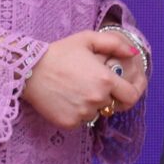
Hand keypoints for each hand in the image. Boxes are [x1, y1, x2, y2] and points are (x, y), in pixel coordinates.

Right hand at [24, 30, 147, 130]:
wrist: (29, 70)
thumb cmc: (59, 52)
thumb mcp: (87, 39)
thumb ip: (114, 44)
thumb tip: (134, 54)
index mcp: (105, 80)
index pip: (131, 96)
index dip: (133, 92)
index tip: (129, 89)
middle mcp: (97, 99)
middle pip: (113, 105)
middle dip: (108, 96)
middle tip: (95, 87)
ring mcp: (83, 113)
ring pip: (96, 113)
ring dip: (92, 105)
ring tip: (76, 89)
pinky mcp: (69, 123)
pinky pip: (81, 121)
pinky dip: (77, 112)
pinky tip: (66, 98)